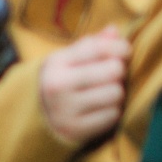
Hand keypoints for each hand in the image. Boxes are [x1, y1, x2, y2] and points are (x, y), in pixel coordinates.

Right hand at [38, 26, 128, 144]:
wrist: (37, 116)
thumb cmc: (60, 80)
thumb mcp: (68, 59)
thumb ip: (92, 44)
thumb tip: (114, 31)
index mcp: (56, 64)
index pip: (98, 48)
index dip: (119, 46)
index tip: (125, 50)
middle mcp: (59, 86)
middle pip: (113, 71)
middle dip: (118, 71)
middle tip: (112, 74)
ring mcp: (67, 110)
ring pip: (116, 94)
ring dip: (116, 92)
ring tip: (105, 92)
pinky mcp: (77, 130)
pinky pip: (113, 116)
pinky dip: (112, 111)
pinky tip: (100, 108)